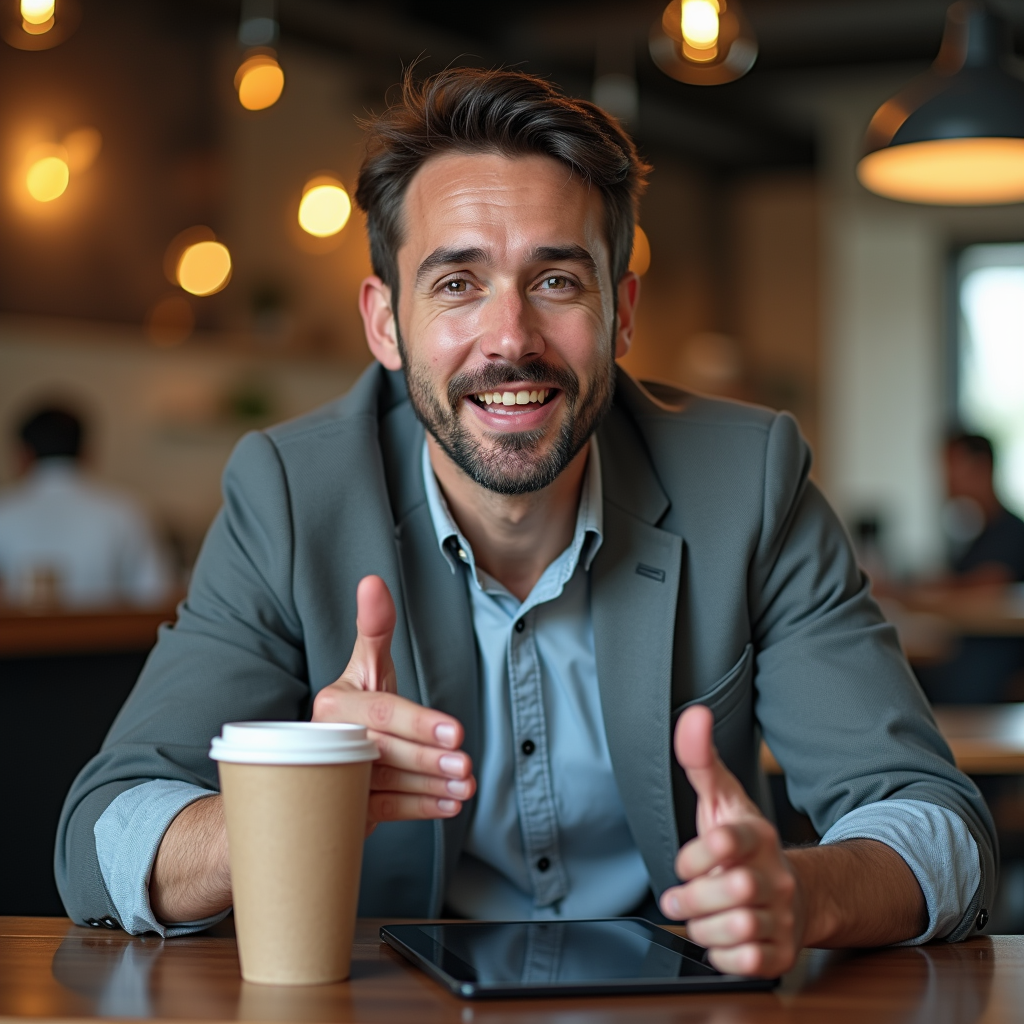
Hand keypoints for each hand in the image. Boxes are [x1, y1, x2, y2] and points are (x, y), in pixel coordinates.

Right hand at [312, 575, 475, 832]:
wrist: (315, 759)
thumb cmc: (354, 707)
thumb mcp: (365, 666)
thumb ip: (375, 627)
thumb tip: (373, 581)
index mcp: (333, 706)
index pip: (381, 713)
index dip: (419, 722)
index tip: (456, 731)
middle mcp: (328, 743)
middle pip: (386, 753)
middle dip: (430, 760)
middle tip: (466, 765)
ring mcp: (335, 781)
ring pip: (388, 786)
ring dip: (431, 787)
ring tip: (466, 786)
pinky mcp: (345, 810)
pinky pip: (385, 812)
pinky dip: (420, 808)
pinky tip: (450, 803)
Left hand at [659, 705, 802, 977]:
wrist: (792, 892)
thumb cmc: (744, 845)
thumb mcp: (720, 799)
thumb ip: (700, 759)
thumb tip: (694, 715)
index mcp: (757, 836)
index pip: (727, 841)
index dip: (694, 855)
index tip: (683, 863)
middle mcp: (775, 876)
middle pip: (737, 890)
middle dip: (695, 898)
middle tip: (679, 897)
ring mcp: (782, 916)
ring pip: (741, 928)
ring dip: (704, 928)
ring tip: (696, 918)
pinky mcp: (781, 953)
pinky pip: (750, 964)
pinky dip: (724, 957)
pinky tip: (718, 941)